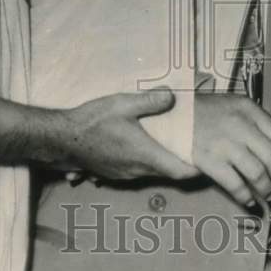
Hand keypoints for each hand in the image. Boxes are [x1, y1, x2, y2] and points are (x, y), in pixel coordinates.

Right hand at [61, 88, 198, 181]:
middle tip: (197, 147)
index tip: (209, 160)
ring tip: (176, 144)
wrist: (61, 139)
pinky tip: (150, 146)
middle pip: (170, 172)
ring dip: (166, 162)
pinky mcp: (115, 173)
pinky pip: (140, 171)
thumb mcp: (123, 104)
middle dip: (184, 163)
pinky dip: (151, 161)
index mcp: (145, 154)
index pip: (180, 171)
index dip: (198, 169)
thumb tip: (173, 96)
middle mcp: (138, 169)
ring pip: (155, 172)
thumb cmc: (92, 121)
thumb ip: (150, 101)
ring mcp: (125, 174)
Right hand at [192, 93, 270, 207]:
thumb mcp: (232, 106)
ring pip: (257, 173)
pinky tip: (249, 201)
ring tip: (268, 196)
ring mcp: (224, 142)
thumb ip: (254, 123)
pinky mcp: (208, 159)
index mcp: (248, 108)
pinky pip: (235, 183)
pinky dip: (245, 196)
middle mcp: (240, 124)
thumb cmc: (204, 111)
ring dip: (266, 189)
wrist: (170, 113)